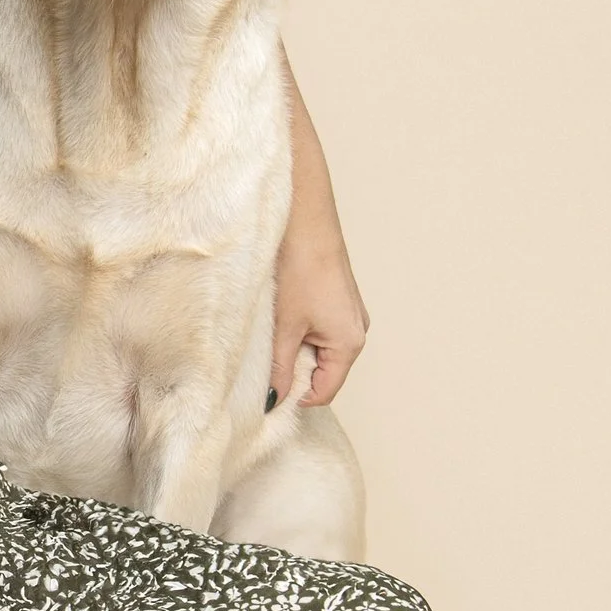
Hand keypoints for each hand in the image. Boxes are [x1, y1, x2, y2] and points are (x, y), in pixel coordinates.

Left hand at [274, 55, 367, 408]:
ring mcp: (345, 312)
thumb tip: (271, 399)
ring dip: (286, 347)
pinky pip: (312, 327)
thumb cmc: (298, 264)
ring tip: (262, 329)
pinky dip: (291, 328)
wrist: (304, 211)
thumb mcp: (282, 324)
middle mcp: (355, 330)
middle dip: (287, 371)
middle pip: (317, 372)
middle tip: (254, 358)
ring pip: (311, 349)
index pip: (321, 393)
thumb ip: (277, 366)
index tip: (257, 390)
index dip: (289, 396)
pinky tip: (270, 312)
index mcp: (350, 343)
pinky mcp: (333, 296)